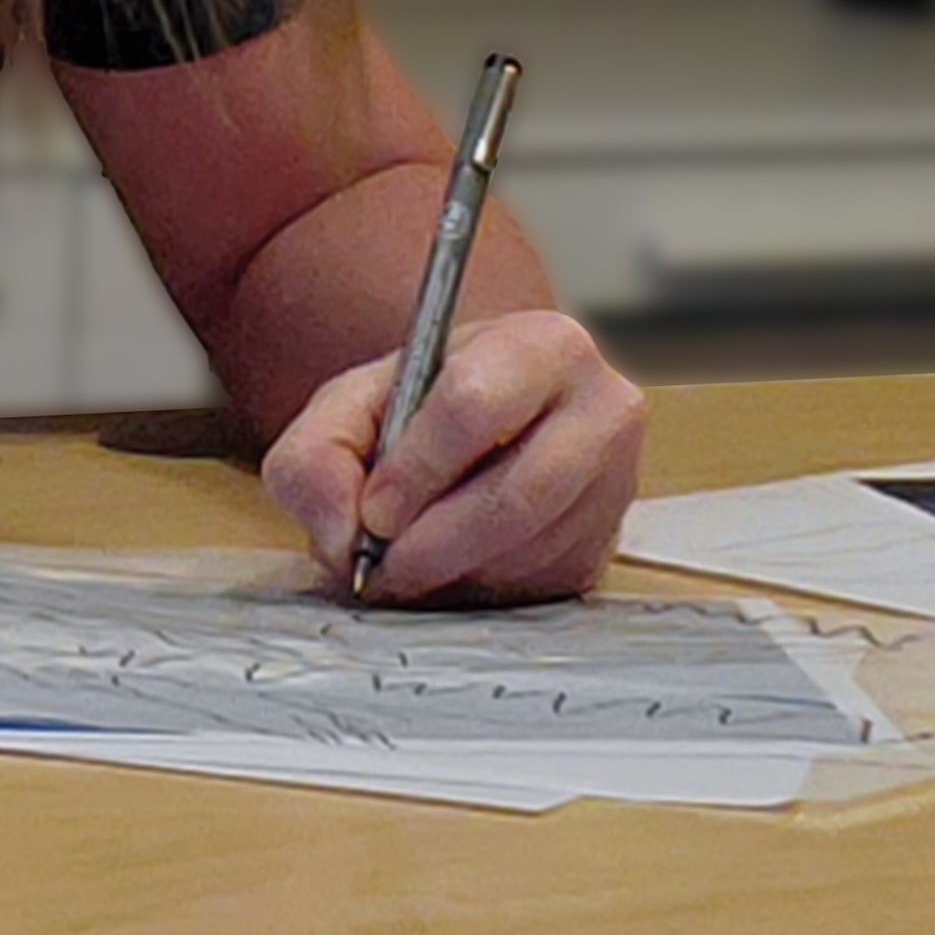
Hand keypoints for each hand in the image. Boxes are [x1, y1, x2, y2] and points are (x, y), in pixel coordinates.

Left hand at [260, 308, 644, 604]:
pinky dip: (481, 590)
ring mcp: (615, 484)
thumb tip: (343, 534)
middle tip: (382, 566)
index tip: (374, 512)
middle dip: (433, 544)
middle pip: (515, 497)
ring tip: (406, 565)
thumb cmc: (420, 406)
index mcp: (541, 345)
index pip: (476, 405)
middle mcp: (600, 410)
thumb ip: (319, 455)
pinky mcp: (607, 546)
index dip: (417, 469)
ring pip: (528, 552)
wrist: (481, 424)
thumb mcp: (351, 404)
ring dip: (454, 574)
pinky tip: (451, 569)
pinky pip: (541, 586)